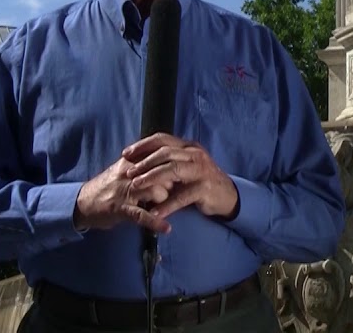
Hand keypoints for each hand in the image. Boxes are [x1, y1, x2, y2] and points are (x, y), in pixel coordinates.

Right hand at [73, 154, 172, 234]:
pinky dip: (155, 222)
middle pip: (161, 173)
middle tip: (179, 190)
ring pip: (154, 191)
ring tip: (168, 206)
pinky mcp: (120, 209)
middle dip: (173, 183)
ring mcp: (124, 191)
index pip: (159, 157)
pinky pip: (141, 215)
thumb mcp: (124, 170)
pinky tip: (166, 228)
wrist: (82, 202)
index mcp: (131, 161)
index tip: (185, 171)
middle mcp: (128, 173)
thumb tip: (169, 164)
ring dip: (165, 200)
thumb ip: (144, 165)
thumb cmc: (108, 187)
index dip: (174, 165)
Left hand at [124, 133, 239, 220]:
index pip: (163, 139)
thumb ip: (169, 161)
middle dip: (144, 162)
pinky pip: (182, 197)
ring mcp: (201, 170)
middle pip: (166, 153)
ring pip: (173, 170)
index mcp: (189, 147)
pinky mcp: (205, 189)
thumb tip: (140, 160)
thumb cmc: (200, 180)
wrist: (226, 195)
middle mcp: (196, 155)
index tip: (125, 154)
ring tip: (136, 186)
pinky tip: (154, 212)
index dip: (143, 145)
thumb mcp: (186, 165)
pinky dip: (167, 205)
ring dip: (152, 178)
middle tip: (129, 171)